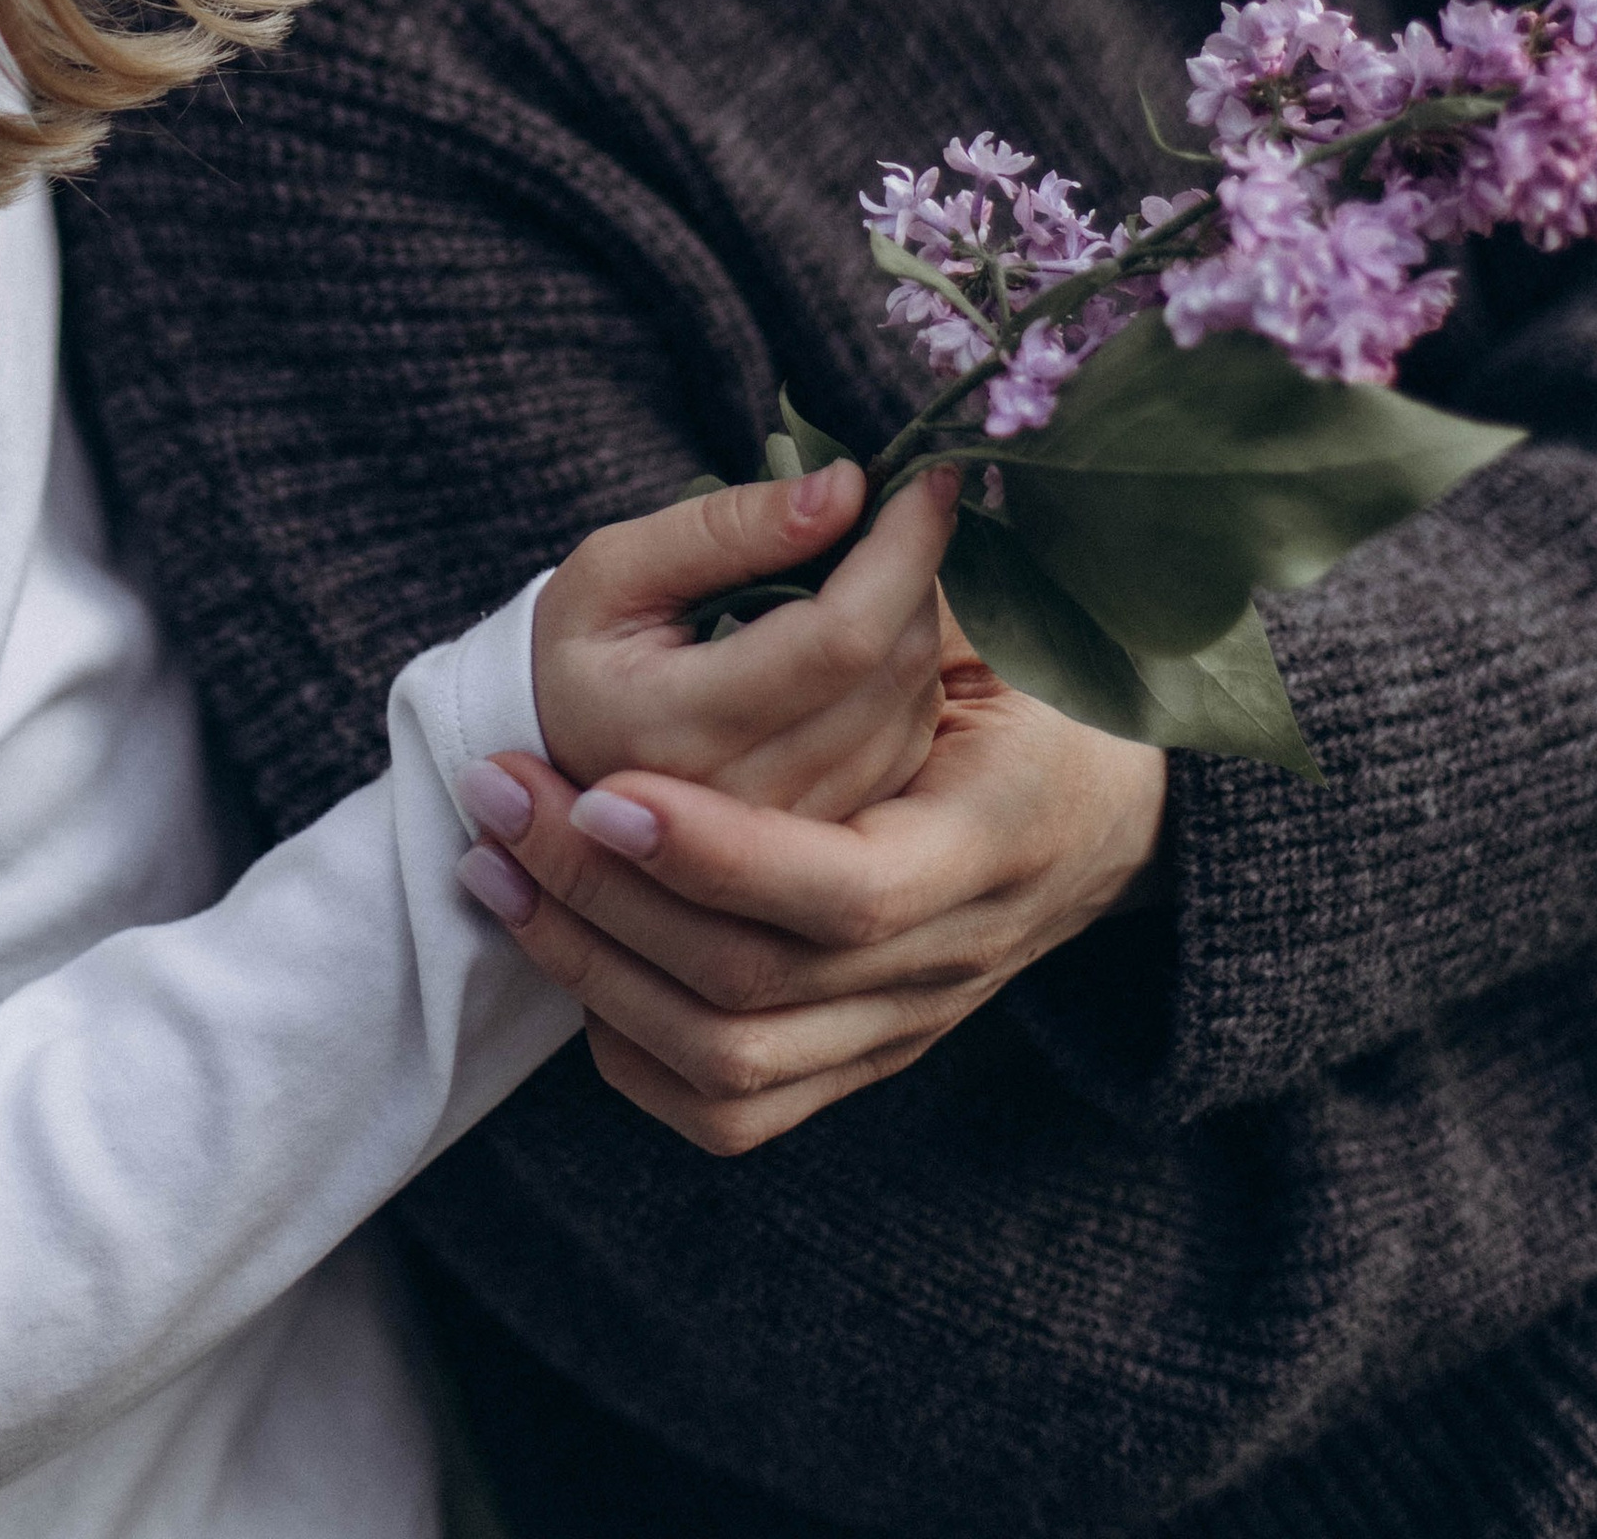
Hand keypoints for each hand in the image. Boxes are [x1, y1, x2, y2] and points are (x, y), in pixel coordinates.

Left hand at [459, 636, 1167, 1153]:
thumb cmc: (1034, 691)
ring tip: (492, 867)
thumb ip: (912, 572)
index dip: (721, 850)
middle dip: (605, 893)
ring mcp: (902, 1025)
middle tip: (495, 795)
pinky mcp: (856, 1060)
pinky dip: (633, 1052)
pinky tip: (564, 959)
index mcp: (989, 839)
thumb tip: (838, 483)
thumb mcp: (999, 621)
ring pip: (727, 1060)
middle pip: (757, 986)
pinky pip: (731, 1112)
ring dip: (589, 966)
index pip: (848, 890)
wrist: (1104, 820)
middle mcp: (948, 957)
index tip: (606, 780)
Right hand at [528, 458, 959, 820]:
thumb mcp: (615, 569)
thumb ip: (723, 529)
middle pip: (890, 671)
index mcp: (675, 724)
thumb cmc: (581, 649)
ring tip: (863, 572)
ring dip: (913, 622)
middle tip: (892, 508)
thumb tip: (842, 491)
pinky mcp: (821, 850)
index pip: (839, 637)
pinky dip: (906, 678)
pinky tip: (862, 640)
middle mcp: (741, 805)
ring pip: (913, 710)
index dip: (903, 550)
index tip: (930, 476)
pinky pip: (910, 750)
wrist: (551, 766)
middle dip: (914, 571)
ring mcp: (788, 840)